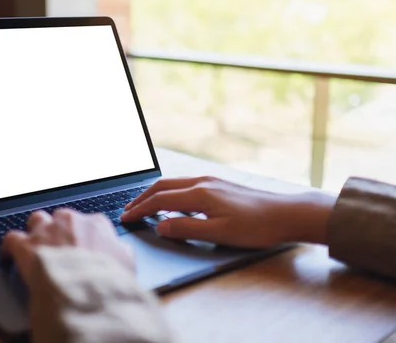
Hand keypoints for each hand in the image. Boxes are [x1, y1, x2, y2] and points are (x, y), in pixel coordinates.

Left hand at [1, 208, 134, 282]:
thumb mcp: (127, 264)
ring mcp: (46, 231)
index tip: (84, 245)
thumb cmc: (108, 278)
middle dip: (60, 230)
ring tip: (36, 244)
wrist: (86, 289)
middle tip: (62, 247)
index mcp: (95, 223)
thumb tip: (122, 251)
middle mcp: (69, 220)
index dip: (86, 235)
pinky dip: (10, 246)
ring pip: (37, 220)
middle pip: (62, 217)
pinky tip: (9, 254)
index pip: (91, 222)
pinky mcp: (26, 245)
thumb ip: (123, 252)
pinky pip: (12, 238)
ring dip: (36, 231)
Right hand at [121, 177, 335, 247]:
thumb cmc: (256, 226)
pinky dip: (170, 192)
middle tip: (128, 209)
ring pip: (174, 183)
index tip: (126, 217)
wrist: (287, 213)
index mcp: (199, 194)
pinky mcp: (220, 184)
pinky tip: (173, 202)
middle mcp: (202, 182)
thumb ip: (187, 229)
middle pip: (163, 186)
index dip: (140, 209)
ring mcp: (211, 181)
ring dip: (156, 193)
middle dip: (142, 197)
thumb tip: (160, 226)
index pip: (160, 200)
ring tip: (145, 204)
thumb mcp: (219, 233)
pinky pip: (186, 184)